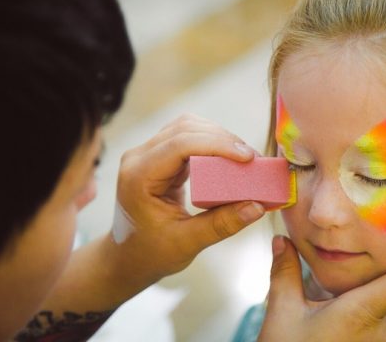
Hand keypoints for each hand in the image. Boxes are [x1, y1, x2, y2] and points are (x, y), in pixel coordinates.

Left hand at [109, 114, 264, 287]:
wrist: (127, 257)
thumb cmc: (150, 253)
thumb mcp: (187, 243)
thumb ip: (221, 225)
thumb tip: (257, 207)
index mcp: (139, 176)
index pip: (180, 145)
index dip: (216, 145)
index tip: (247, 157)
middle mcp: (139, 158)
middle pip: (185, 129)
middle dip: (222, 139)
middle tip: (253, 159)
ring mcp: (147, 154)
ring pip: (187, 127)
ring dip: (218, 137)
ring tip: (245, 157)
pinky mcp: (159, 156)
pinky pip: (188, 138)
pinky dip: (211, 143)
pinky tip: (230, 157)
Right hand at [259, 236, 385, 341]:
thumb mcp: (283, 313)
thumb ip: (285, 272)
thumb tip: (282, 239)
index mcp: (362, 310)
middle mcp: (381, 329)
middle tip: (375, 259)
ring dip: (374, 298)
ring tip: (344, 300)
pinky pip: (383, 327)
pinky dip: (371, 315)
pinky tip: (344, 319)